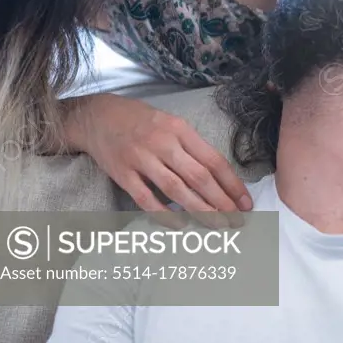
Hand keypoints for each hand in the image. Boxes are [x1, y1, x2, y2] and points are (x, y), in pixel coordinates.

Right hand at [63, 94, 251, 225]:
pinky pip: (145, 198)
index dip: (232, 184)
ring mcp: (141, 159)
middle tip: (237, 220)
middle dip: (222, 202)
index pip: (213, 160)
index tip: (245, 201)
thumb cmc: (141, 120)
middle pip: (198, 177)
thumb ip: (192, 146)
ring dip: (200, 210)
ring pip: (176, 190)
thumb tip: (218, 176)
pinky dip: (163, 213)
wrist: (97, 116)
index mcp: (180, 130)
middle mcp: (163, 144)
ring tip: (217, 225)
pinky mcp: (122, 173)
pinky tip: (180, 225)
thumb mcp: (172, 123)